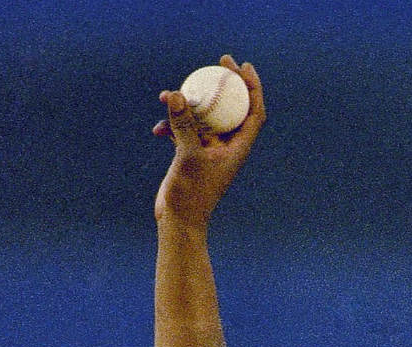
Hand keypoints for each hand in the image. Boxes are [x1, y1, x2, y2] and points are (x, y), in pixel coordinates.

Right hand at [153, 55, 265, 224]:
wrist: (179, 221)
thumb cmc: (191, 194)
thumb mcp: (187, 156)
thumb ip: (184, 125)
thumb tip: (179, 95)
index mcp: (239, 147)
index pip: (253, 111)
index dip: (253, 87)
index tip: (243, 67)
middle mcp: (228, 146)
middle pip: (232, 108)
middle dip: (226, 84)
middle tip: (219, 61)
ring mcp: (209, 149)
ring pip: (204, 117)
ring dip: (189, 104)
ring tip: (167, 94)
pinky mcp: (192, 154)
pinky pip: (185, 131)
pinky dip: (173, 126)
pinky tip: (157, 129)